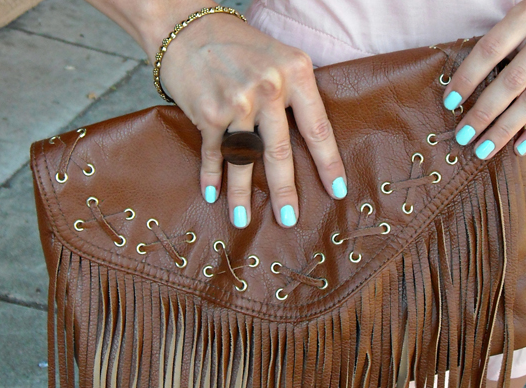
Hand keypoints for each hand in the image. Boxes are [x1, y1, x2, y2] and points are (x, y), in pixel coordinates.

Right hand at [157, 2, 345, 228]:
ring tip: (242, 221)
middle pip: (281, 153)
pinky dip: (211, 176)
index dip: (329, 165)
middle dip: (285, 192)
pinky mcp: (207, 112)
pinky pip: (212, 153)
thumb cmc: (239, 46)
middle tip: (289, 220)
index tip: (337, 192)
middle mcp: (268, 88)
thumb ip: (296, 93)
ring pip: (243, 160)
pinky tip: (212, 195)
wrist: (188, 27)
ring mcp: (237, 101)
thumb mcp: (281, 57)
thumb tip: (312, 140)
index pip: (319, 129)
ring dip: (241, 196)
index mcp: (296, 73)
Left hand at [441, 0, 525, 159]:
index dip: (467, 78)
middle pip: (511, 81)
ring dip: (504, 130)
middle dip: (483, 114)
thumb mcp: (522, 28)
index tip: (450, 104)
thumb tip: (459, 97)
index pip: (490, 49)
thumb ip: (498, 53)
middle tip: (463, 136)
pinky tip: (517, 148)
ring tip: (483, 150)